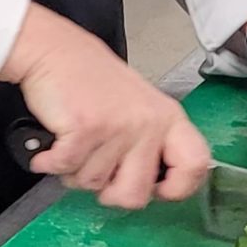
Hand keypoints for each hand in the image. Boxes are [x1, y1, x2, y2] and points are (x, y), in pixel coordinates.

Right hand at [0, 4, 210, 209]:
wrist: (54, 50)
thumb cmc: (90, 80)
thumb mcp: (138, 107)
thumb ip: (151, 142)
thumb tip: (154, 187)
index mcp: (167, 118)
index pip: (195, 165)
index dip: (178, 189)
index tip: (157, 191)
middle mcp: (148, 123)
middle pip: (136, 195)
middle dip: (109, 191)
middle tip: (97, 169)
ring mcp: (118, 126)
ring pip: (93, 184)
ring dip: (75, 170)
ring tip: (74, 140)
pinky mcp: (86, 128)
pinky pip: (66, 168)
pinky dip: (51, 161)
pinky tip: (53, 144)